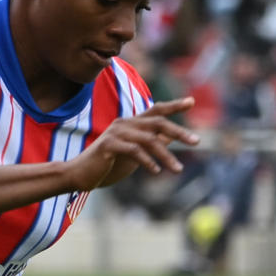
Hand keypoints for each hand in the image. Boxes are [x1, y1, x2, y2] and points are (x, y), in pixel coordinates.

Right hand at [66, 98, 198, 190]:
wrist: (79, 174)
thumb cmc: (108, 164)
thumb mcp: (135, 154)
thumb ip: (151, 144)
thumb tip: (172, 137)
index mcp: (131, 124)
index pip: (156, 110)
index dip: (174, 105)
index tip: (192, 101)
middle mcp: (124, 123)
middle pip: (157, 123)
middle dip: (178, 131)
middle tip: (196, 141)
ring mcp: (116, 132)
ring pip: (148, 140)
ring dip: (166, 155)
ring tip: (178, 169)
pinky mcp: (108, 145)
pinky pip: (133, 151)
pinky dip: (147, 161)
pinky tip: (156, 171)